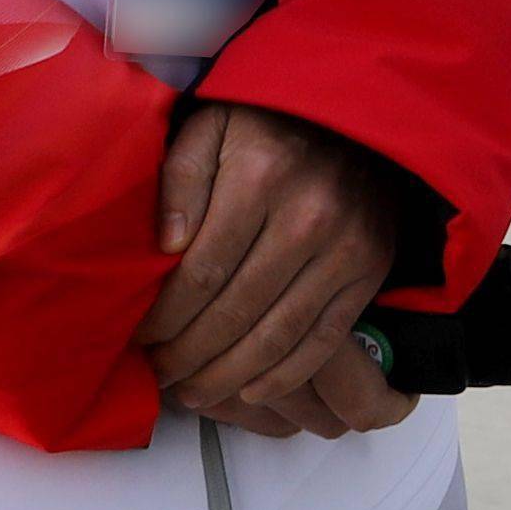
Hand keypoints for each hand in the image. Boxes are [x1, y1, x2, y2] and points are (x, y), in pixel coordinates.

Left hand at [144, 103, 409, 435]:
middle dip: (189, 354)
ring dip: (229, 377)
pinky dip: (284, 377)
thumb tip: (166, 247)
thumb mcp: (214, 126)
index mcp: (261, 177)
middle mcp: (308, 218)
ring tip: (194, 392)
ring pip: (276, 336)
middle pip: (235, 312)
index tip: (142, 338)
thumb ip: (181, 178)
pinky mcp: (369, 272)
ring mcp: (345, 249)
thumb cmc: (271, 123)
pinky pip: (322, 340)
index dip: (165, 316)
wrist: (356, 116)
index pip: (201, 272)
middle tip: (160, 374)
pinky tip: (250, 392)